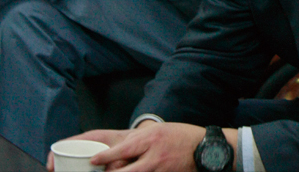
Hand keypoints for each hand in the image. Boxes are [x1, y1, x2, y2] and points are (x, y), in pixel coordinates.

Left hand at [58, 123, 204, 171]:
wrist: (205, 149)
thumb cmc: (180, 137)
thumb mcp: (158, 131)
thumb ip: (139, 140)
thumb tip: (117, 151)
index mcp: (151, 139)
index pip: (124, 149)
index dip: (106, 156)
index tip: (93, 160)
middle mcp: (155, 156)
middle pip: (126, 171)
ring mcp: (161, 171)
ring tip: (118, 171)